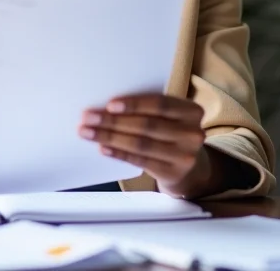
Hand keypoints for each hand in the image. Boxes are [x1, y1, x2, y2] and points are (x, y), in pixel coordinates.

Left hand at [79, 93, 211, 197]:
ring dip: (110, 137)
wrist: (191, 167)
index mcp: (192, 111)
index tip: (109, 104)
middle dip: (113, 121)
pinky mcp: (173, 174)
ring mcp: (184, 156)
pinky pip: (140, 161)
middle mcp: (192, 133)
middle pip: (147, 125)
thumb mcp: (171, 116)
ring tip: (87, 132)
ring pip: (141, 144)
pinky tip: (103, 148)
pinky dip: (119, 153)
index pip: (160, 104)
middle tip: (88, 118)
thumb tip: (107, 105)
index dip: (135, 104)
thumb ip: (149, 109)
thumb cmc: (172, 131)